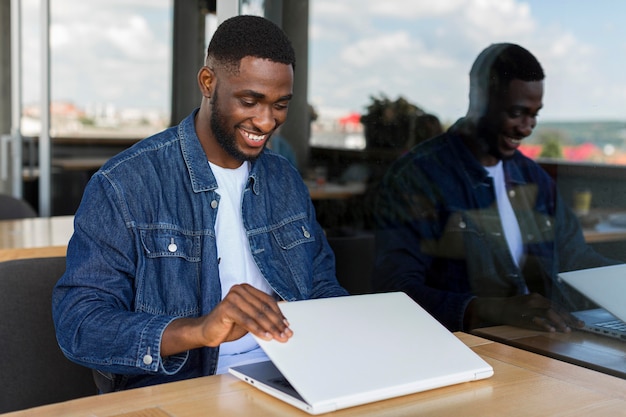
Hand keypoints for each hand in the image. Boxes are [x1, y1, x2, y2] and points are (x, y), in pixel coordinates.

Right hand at [161, 284, 292, 356]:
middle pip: (264, 308)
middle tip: (285, 334)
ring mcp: (232, 297)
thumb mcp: (249, 318)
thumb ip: (262, 316)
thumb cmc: (228, 324)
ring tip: (278, 337)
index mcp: (246, 289)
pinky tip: (265, 337)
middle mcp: (240, 290)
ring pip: (257, 314)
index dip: (279, 314)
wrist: (206, 331)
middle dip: (276, 323)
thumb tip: (282, 323)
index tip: (287, 325)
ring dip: (269, 328)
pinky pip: (246, 320)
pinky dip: (257, 330)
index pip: (268, 301)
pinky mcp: (226, 307)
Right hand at [468, 293, 583, 332]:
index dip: (569, 314)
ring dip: (559, 322)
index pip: (557, 306)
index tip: (579, 322)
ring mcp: (528, 308)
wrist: (497, 307)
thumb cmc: (514, 307)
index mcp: (537, 297)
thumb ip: (542, 308)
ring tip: (567, 330)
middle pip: (555, 308)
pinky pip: (535, 320)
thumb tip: (558, 317)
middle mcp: (534, 300)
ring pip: (548, 313)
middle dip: (568, 318)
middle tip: (579, 326)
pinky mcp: (522, 316)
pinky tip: (551, 330)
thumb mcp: (529, 303)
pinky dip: (544, 324)